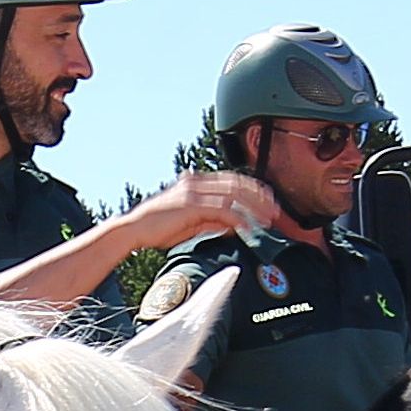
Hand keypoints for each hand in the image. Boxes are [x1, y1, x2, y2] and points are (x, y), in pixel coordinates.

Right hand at [116, 169, 288, 253]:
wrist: (133, 231)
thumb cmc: (157, 229)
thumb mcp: (191, 223)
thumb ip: (212, 221)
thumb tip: (234, 225)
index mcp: (196, 182)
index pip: (233, 180)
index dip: (254, 189)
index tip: (270, 201)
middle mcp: (196, 182)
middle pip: (238, 183)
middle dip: (261, 196)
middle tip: (277, 210)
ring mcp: (193, 192)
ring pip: (234, 194)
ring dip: (255, 207)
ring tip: (268, 220)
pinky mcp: (191, 205)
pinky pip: (222, 209)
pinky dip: (239, 218)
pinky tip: (248, 228)